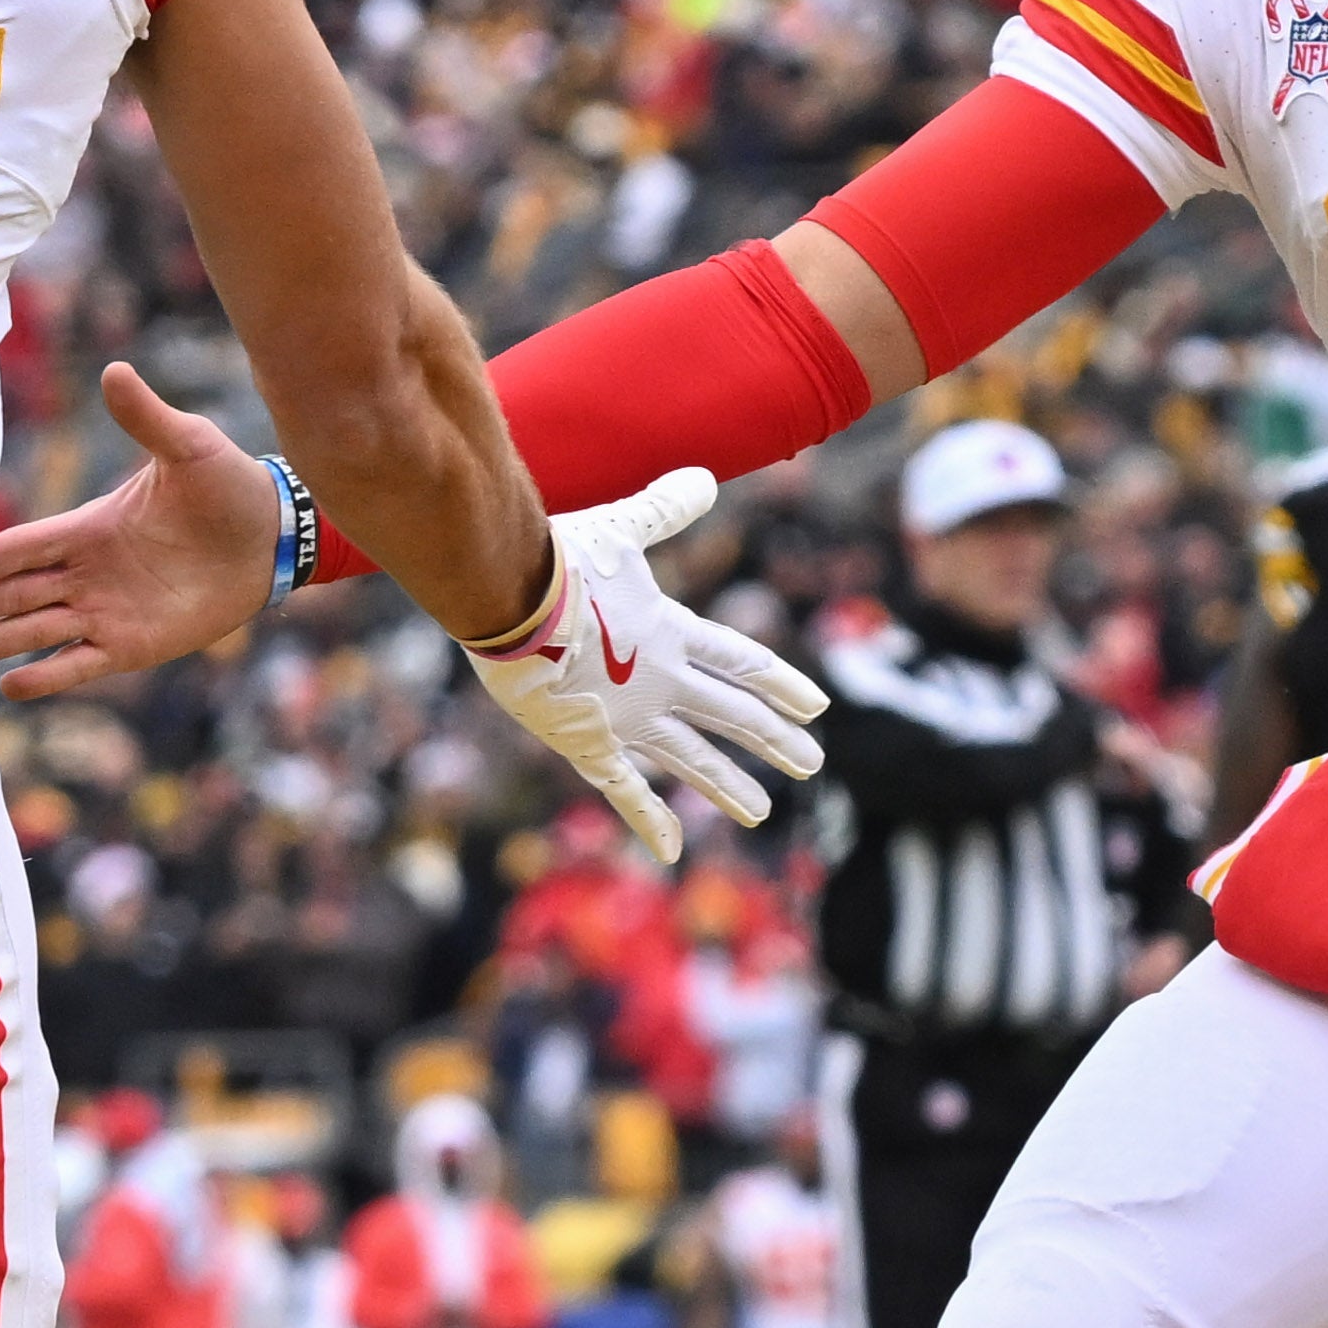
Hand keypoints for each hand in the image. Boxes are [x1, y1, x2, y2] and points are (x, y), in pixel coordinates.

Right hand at [0, 362, 287, 696]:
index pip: (16, 547)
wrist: (272, 537)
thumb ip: (145, 418)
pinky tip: (11, 687)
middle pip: (10, 593)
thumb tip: (115, 369)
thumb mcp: (187, 446)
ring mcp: (103, 612)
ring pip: (33, 630)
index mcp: (86, 528)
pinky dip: (46, 675)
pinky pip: (77, 663)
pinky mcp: (131, 645)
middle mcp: (84, 573)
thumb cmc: (228, 485)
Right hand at [451, 468, 829, 862]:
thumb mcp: (619, 527)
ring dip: (727, 784)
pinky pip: (625, 790)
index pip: (743, 662)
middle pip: (733, 716)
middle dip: (775, 741)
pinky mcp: (588, 743)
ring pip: (691, 758)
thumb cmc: (558, 556)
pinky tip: (675, 851)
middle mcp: (662, 680)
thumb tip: (707, 477)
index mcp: (672, 631)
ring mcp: (629, 717)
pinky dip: (650, 819)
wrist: (509, 599)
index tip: (818, 707)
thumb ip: (664, 508)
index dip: (782, 684)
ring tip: (760, 809)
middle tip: (814, 763)